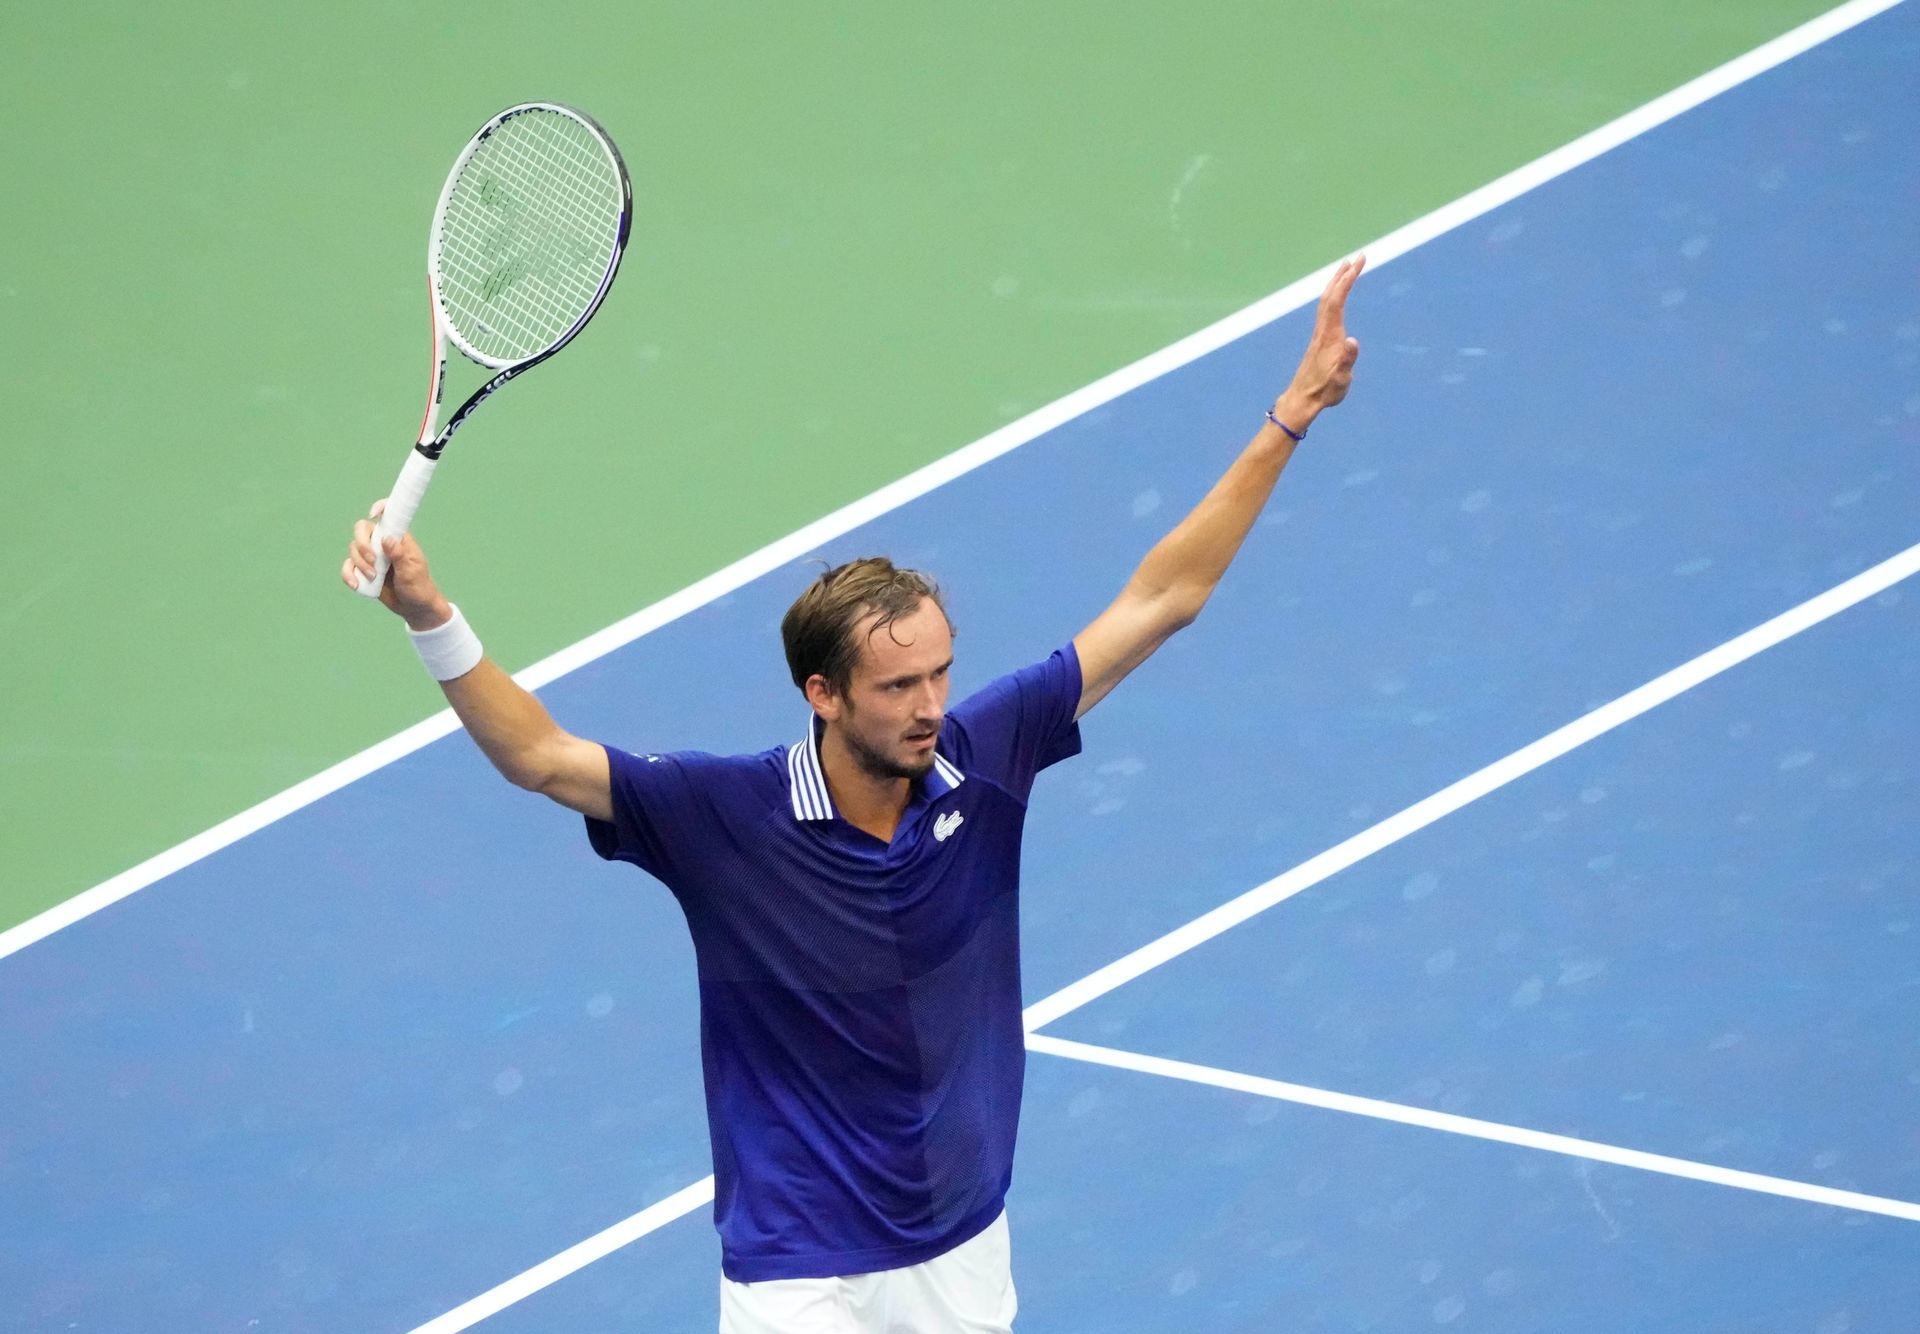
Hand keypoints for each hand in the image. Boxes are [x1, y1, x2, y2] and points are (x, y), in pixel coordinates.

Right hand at [340, 499, 451, 630]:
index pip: (388, 516)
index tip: (373, 514)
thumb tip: (387, 539)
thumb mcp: (412, 571)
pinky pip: (348, 567)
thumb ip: (399, 555)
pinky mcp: (363, 571)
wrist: (414, 608)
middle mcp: (382, 544)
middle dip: (362, 545)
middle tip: (373, 561)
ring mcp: (372, 557)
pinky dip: (348, 574)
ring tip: (374, 578)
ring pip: (353, 549)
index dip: (380, 508)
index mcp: (398, 538)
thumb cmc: (418, 587)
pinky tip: (356, 584)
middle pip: (361, 530)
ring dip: (359, 564)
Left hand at [1274, 254, 1363, 430]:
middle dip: (1343, 275)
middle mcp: (1323, 330)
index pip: (1338, 300)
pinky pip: (1327, 310)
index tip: (1359, 262)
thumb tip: (1352, 341)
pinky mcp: (1319, 339)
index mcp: (1329, 335)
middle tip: (1357, 258)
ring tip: (1347, 270)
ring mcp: (1320, 334)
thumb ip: (1347, 360)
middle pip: (1330, 295)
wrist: (1303, 398)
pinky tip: (1337, 296)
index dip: (1347, 279)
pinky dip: (1334, 296)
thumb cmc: (1324, 390)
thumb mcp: (1341, 379)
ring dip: (1337, 283)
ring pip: (1326, 301)